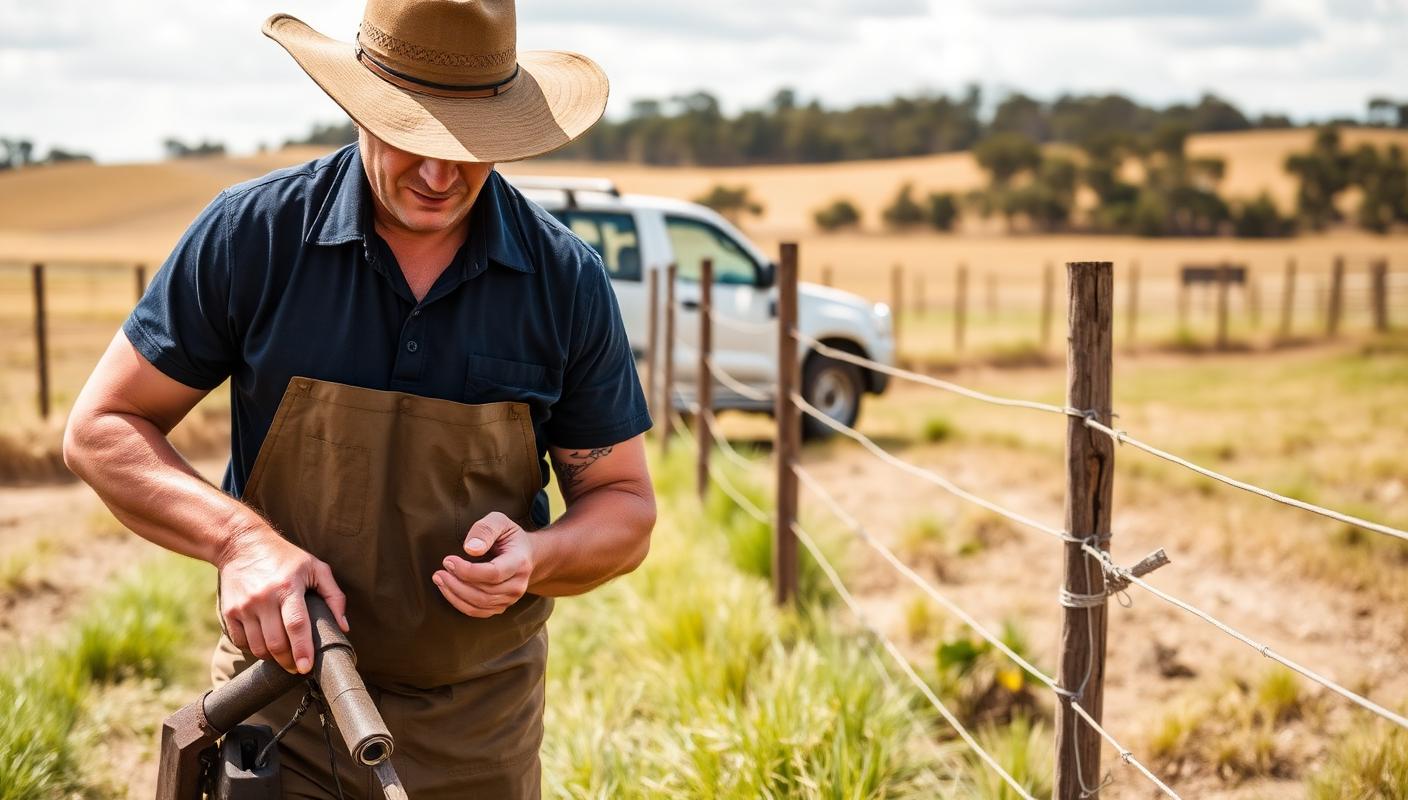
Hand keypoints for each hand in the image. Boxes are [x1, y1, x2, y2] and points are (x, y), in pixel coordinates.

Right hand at [217, 525, 347, 673]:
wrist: (242, 544)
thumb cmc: (285, 558)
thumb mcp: (316, 568)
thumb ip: (334, 596)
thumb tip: (343, 627)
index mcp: (288, 587)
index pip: (296, 625)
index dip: (303, 650)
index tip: (307, 668)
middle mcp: (263, 598)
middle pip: (276, 643)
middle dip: (289, 662)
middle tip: (298, 667)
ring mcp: (244, 606)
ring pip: (258, 647)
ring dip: (273, 657)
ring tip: (284, 655)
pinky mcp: (229, 612)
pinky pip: (241, 642)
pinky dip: (254, 649)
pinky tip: (265, 643)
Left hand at [434, 512, 533, 617]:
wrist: (525, 553)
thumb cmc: (507, 535)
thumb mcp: (499, 521)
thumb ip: (485, 530)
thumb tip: (470, 549)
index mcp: (520, 562)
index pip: (493, 573)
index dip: (467, 571)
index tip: (448, 560)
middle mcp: (518, 584)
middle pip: (484, 592)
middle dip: (456, 583)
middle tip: (439, 571)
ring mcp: (511, 598)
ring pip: (479, 604)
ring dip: (454, 594)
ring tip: (439, 579)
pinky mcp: (501, 606)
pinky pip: (478, 611)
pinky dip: (459, 603)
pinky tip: (447, 590)